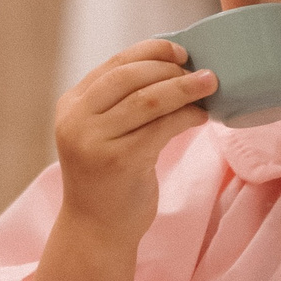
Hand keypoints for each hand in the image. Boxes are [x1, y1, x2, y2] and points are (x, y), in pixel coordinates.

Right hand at [53, 39, 214, 240]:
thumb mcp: (103, 133)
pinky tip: (202, 116)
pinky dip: (186, 115)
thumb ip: (122, 102)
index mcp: (71, 105)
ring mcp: (95, 140)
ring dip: (184, 88)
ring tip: (210, 84)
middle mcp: (76, 119)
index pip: (114, 64)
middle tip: (201, 71)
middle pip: (130, 77)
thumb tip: (175, 66)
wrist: (96, 229)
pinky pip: (161, 127)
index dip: (150, 51)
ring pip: (148, 99)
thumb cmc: (108, 178)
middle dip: (169, 68)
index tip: (181, 51)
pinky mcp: (119, 161)